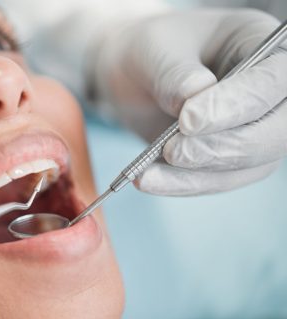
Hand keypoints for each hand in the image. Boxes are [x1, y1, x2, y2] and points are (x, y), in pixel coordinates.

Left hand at [94, 9, 286, 195]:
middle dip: (224, 148)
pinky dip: (184, 184)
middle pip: (277, 132)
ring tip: (148, 173)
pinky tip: (148, 180)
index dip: (237, 104)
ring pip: (253, 165)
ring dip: (200, 175)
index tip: (188, 120)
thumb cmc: (152, 51)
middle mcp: (272, 90)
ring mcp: (258, 128)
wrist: (136, 76)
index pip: (273, 79)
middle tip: (172, 151)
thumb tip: (193, 96)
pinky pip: (221, 180)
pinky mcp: (235, 158)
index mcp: (261, 43)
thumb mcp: (154, 49)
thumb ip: (174, 72)